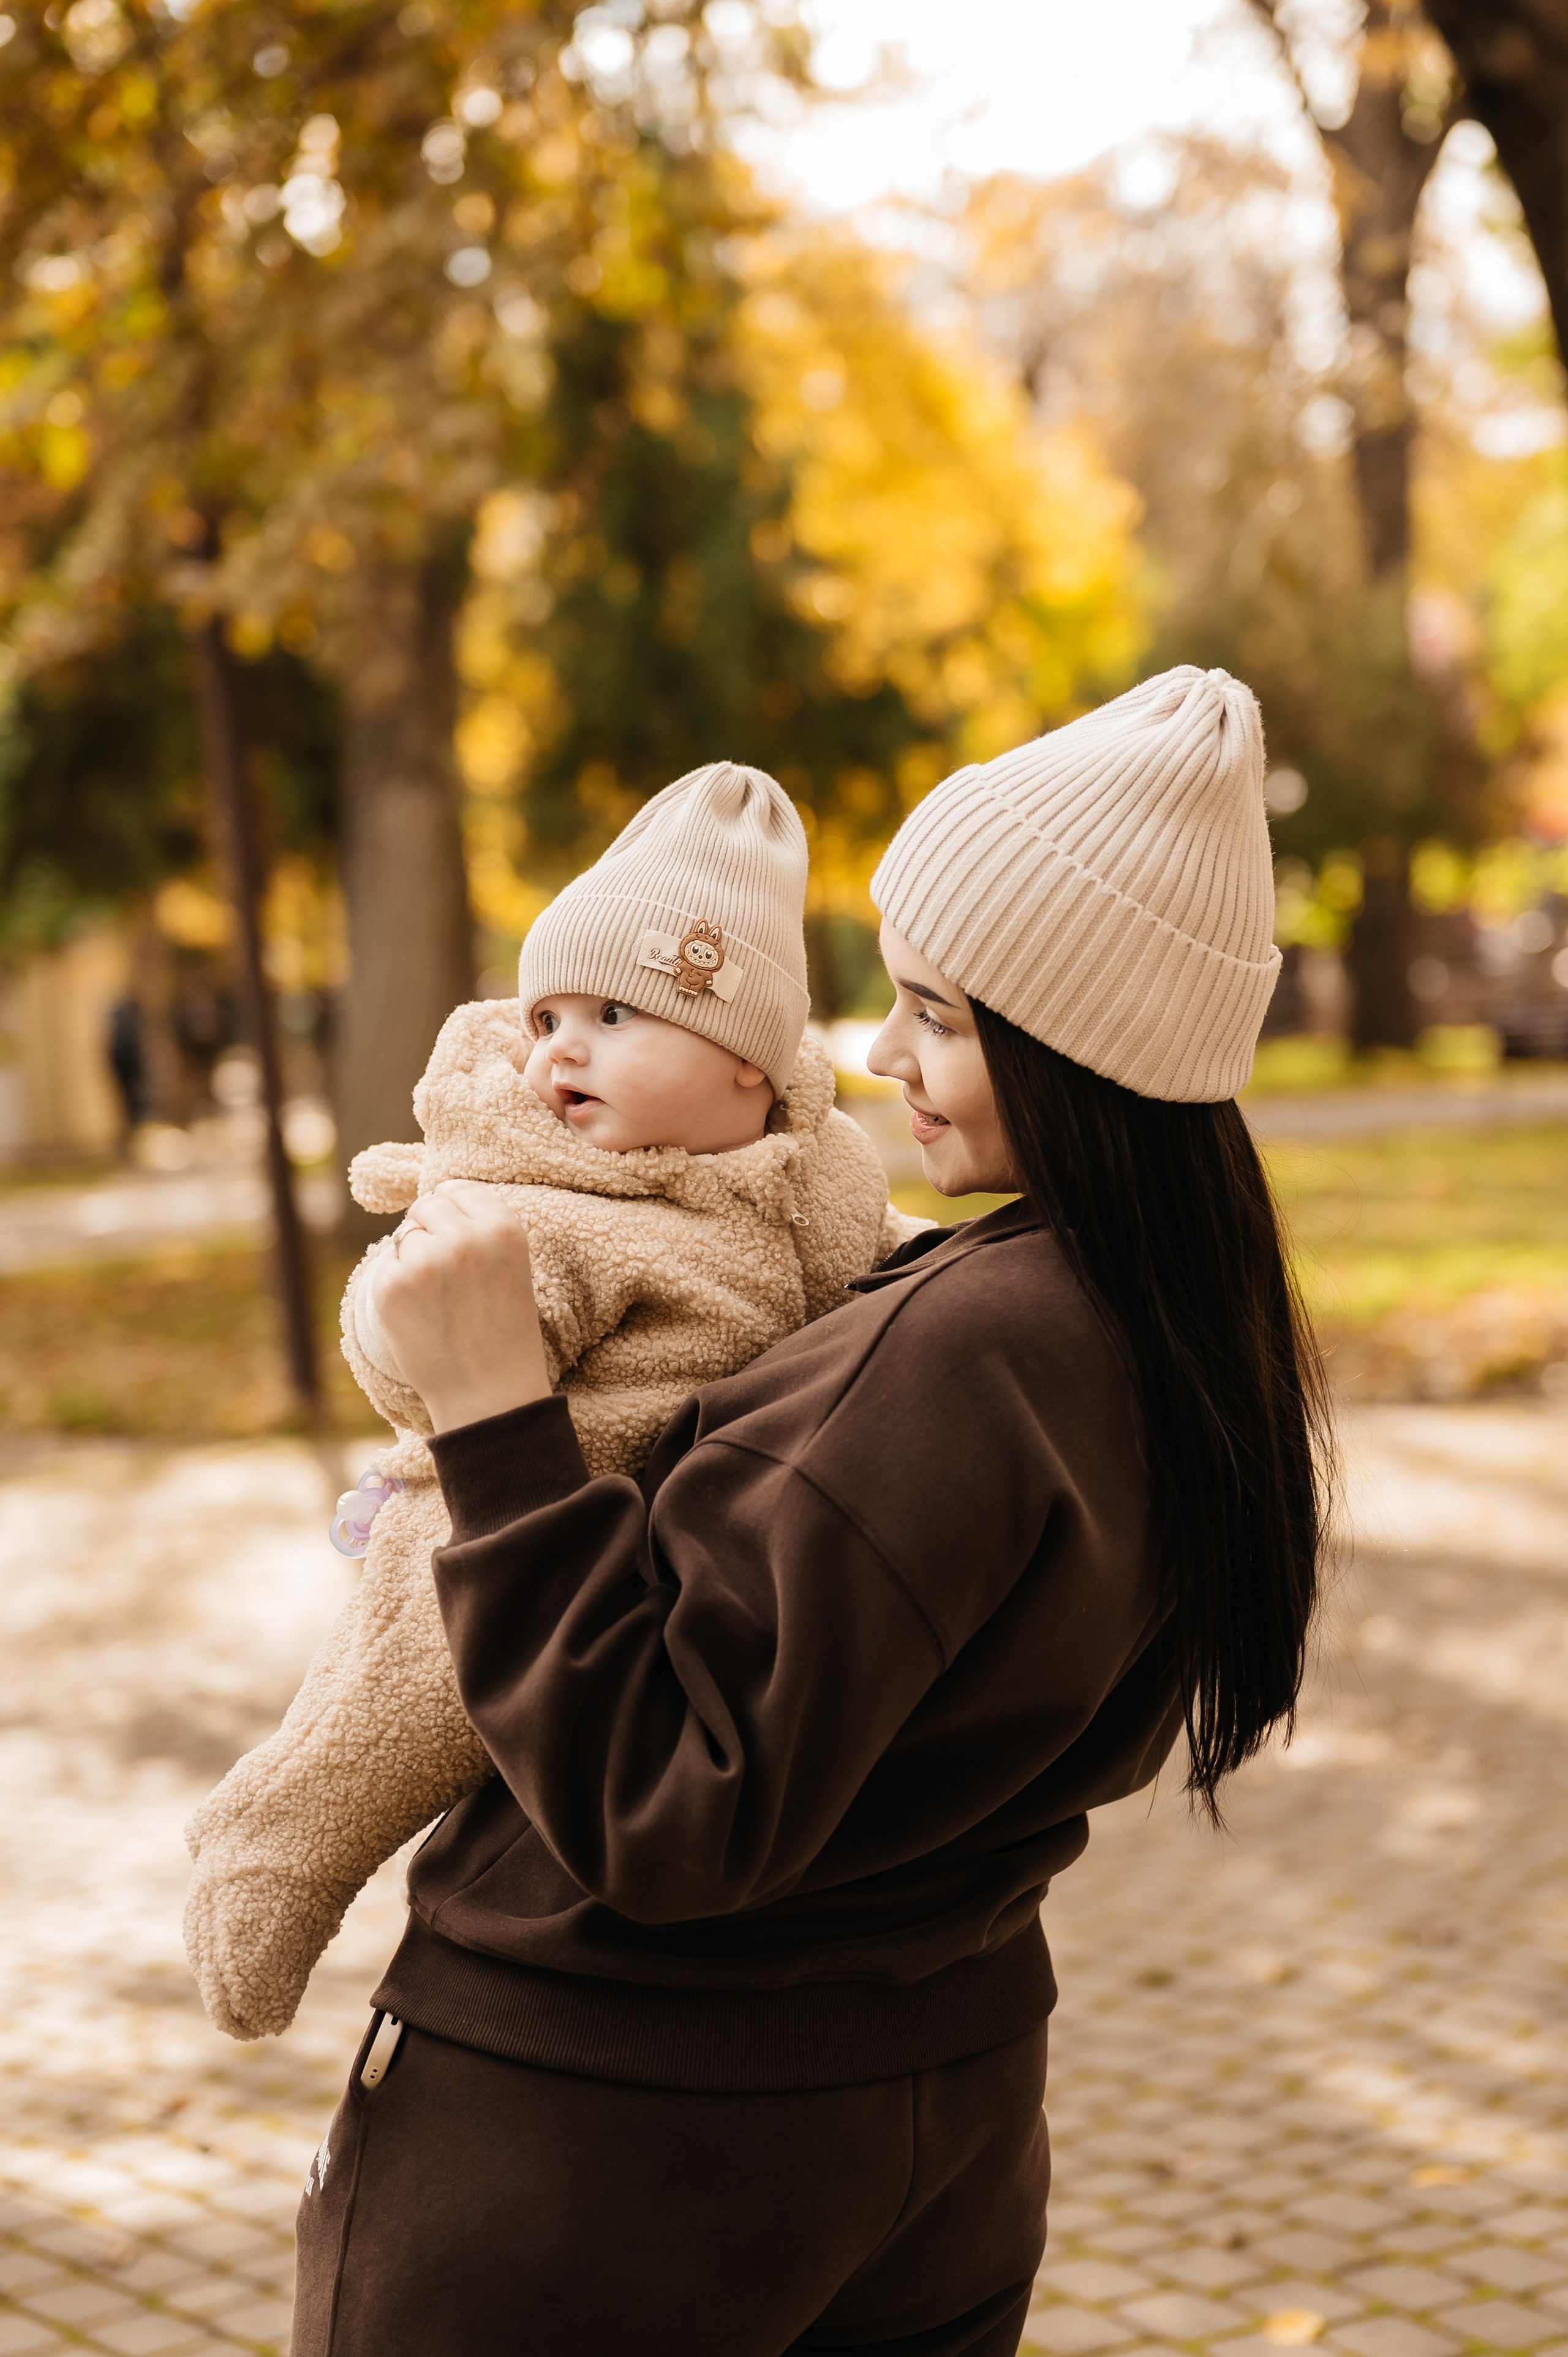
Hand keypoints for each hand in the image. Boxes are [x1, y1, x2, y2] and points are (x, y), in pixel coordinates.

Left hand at [373, 1182, 551, 1433]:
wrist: (489, 1394)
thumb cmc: (502, 1330)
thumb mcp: (509, 1266)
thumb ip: (478, 1227)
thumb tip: (431, 1197)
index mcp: (504, 1227)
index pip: (458, 1189)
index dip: (453, 1213)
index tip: (457, 1242)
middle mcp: (466, 1237)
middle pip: (427, 1205)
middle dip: (429, 1232)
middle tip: (446, 1278)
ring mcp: (427, 1260)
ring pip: (404, 1235)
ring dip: (413, 1259)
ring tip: (439, 1301)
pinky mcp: (392, 1286)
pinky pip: (386, 1265)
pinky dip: (397, 1287)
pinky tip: (421, 1315)